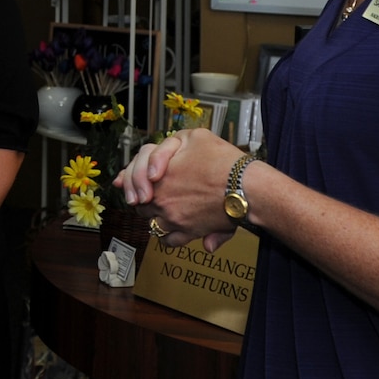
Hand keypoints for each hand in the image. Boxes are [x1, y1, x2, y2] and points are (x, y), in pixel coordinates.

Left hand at [119, 127, 243, 251]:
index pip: (131, 179)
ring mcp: (173, 219)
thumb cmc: (222, 159)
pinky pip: (168, 240)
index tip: (145, 179)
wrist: (247, 186)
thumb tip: (142, 177)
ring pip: (151, 223)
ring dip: (155, 216)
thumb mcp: (193, 137)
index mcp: (157, 178)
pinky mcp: (189, 233)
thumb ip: (165, 149)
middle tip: (152, 192)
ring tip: (166, 207)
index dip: (132, 178)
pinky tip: (174, 227)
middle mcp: (161, 201)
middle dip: (143, 197)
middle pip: (139, 203)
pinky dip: (167, 236)